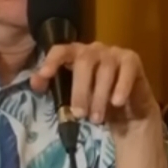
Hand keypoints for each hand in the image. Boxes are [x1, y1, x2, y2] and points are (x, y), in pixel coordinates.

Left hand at [31, 42, 157, 130]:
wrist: (128, 114)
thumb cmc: (96, 103)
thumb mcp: (73, 99)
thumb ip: (54, 89)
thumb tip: (35, 83)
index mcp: (76, 55)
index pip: (61, 50)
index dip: (52, 60)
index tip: (44, 75)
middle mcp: (94, 49)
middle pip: (84, 61)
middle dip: (80, 90)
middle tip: (78, 114)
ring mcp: (114, 53)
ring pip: (105, 69)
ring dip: (99, 96)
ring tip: (96, 118)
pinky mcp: (132, 60)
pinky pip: (126, 70)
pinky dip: (121, 87)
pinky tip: (116, 102)